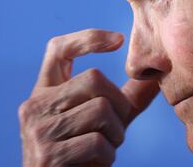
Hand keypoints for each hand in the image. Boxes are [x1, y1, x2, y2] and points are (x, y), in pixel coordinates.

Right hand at [18, 29, 159, 166]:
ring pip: (100, 109)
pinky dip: (108, 155)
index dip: (88, 38)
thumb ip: (126, 97)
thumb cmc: (83, 153)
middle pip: (93, 78)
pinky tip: (96, 163)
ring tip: (104, 147)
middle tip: (115, 127)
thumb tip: (157, 73)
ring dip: (115, 133)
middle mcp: (35, 105)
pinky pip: (96, 142)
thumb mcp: (105, 120)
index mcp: (45, 91)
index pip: (58, 48)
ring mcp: (38, 130)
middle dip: (118, 103)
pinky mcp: (47, 156)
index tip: (119, 40)